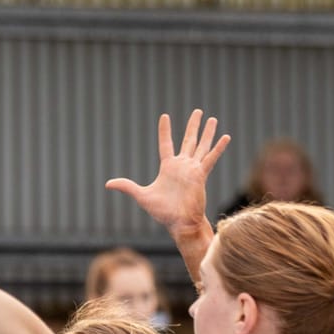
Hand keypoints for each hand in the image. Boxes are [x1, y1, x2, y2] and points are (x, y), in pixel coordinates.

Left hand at [106, 111, 230, 238]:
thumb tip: (107, 184)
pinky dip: (218, 148)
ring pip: (201, 146)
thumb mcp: (141, 196)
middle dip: (193, 126)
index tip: (165, 116)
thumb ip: (127, 186)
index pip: (166, 143)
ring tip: (212, 119)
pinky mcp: (201, 175)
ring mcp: (193, 169)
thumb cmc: (163, 212)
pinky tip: (225, 137)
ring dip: (207, 132)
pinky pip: (211, 158)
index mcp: (168, 168)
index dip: (165, 130)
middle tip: (198, 111)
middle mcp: (182, 165)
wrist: (179, 223)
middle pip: (188, 140)